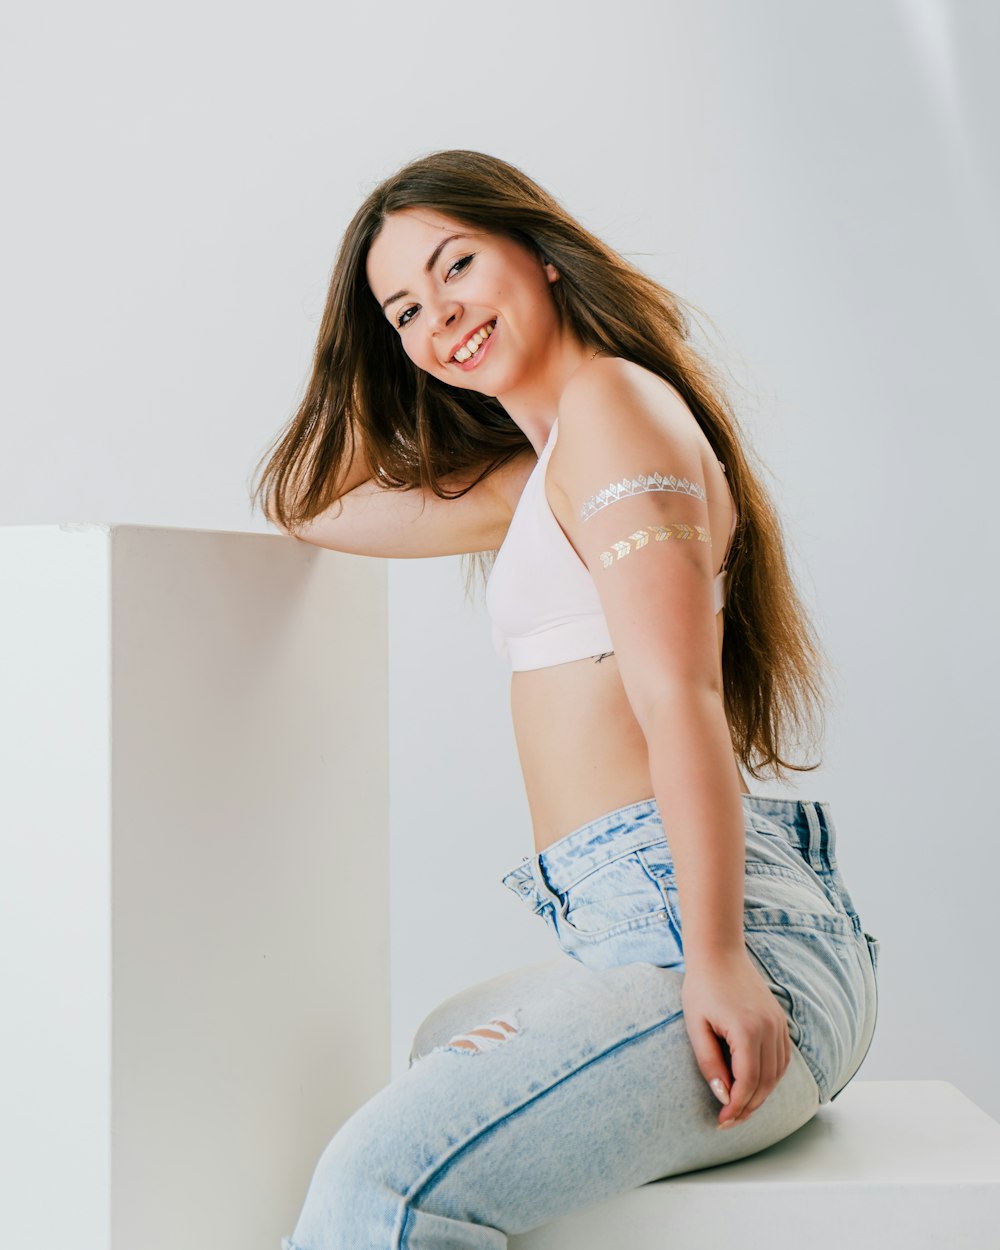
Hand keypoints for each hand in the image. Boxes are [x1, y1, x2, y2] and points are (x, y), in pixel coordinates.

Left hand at [680, 947, 791, 1127]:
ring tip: (740, 1107)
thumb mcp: (696, 1026)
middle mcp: (769, 1028)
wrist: (719, 953)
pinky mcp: (780, 1020)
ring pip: (777, 1073)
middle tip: (730, 1121)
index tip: (722, 1121)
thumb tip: (722, 1095)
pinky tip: (755, 1084)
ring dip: (761, 1095)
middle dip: (749, 1106)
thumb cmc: (701, 987)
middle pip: (766, 1082)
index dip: (736, 1106)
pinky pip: (782, 1058)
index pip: (748, 1082)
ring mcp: (778, 1023)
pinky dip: (771, 1076)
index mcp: (747, 1030)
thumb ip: (709, 1063)